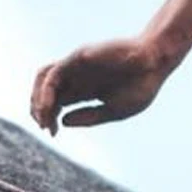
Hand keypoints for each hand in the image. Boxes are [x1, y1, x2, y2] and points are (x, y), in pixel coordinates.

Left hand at [31, 38, 168, 134]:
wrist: (154, 62)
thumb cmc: (140, 86)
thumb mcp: (114, 110)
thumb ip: (89, 117)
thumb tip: (62, 122)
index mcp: (86, 91)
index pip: (58, 104)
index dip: (50, 119)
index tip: (53, 133)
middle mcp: (77, 78)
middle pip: (46, 93)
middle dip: (40, 111)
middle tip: (45, 127)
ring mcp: (76, 67)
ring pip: (43, 80)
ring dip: (37, 99)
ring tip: (42, 116)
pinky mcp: (76, 58)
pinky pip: (52, 73)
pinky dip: (44, 91)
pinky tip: (47, 105)